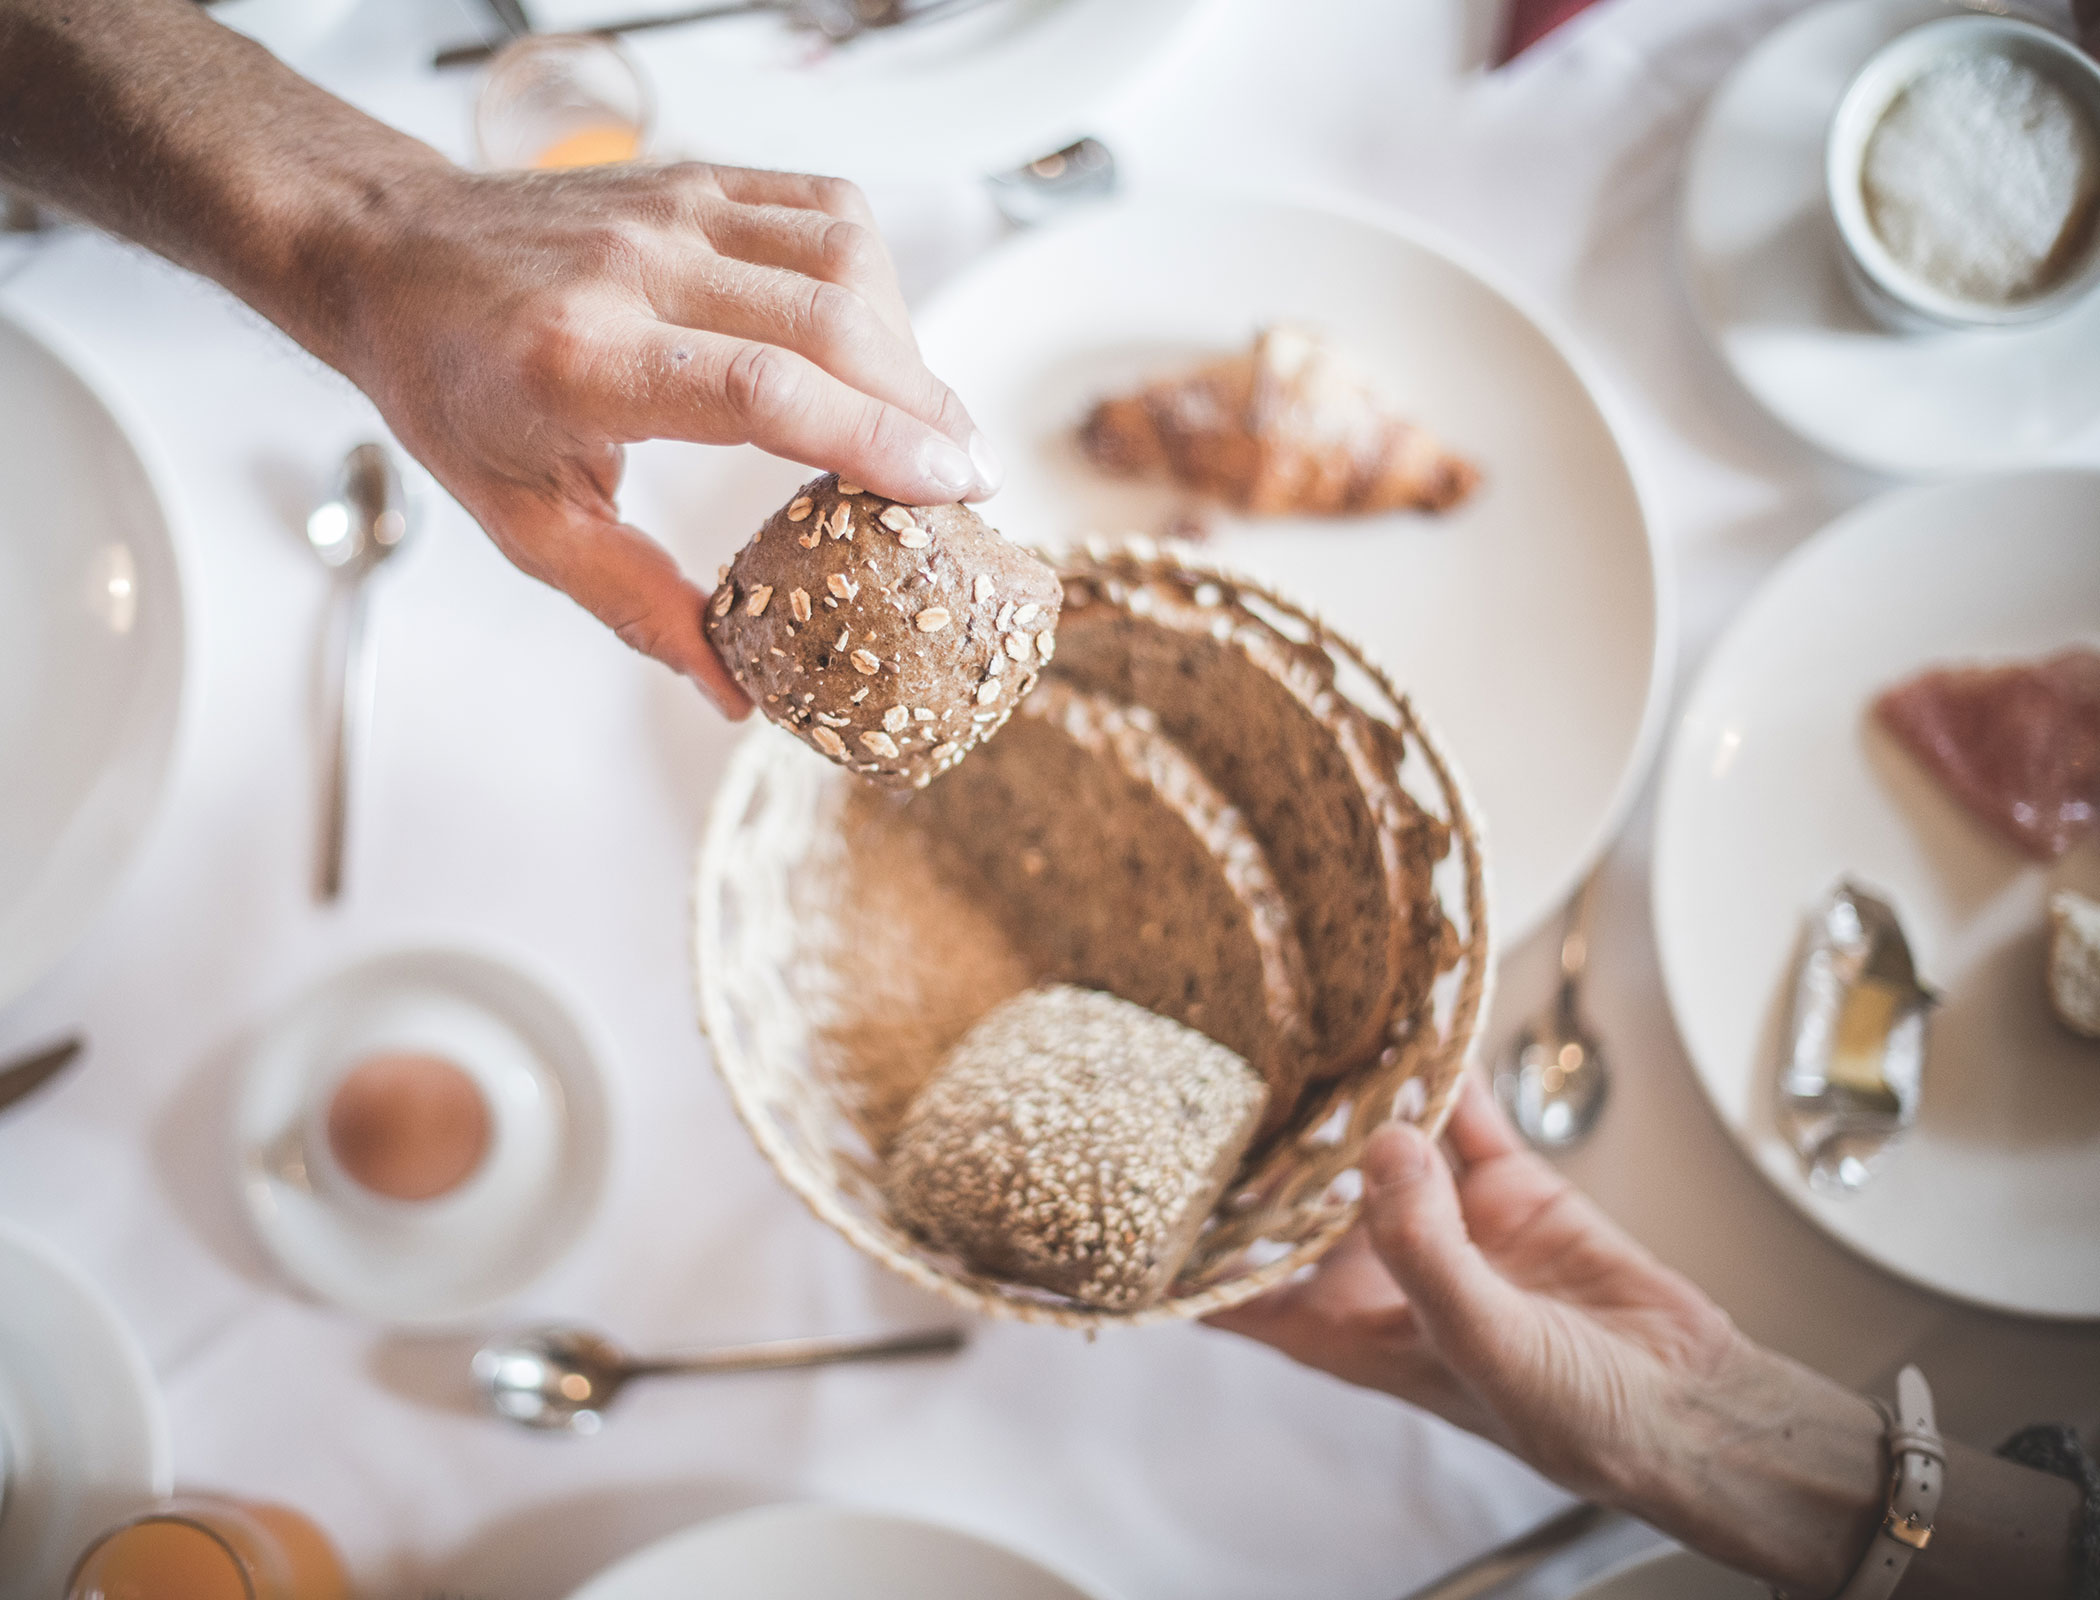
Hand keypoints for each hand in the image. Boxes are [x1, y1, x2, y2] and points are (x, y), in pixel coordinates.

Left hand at [324, 160, 998, 714]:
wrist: (393, 253)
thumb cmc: (451, 388)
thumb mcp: (524, 524)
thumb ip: (637, 606)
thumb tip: (735, 692)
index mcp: (580, 364)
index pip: (762, 391)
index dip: (874, 438)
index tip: (951, 487)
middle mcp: (633, 272)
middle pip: (829, 322)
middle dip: (923, 403)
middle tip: (968, 477)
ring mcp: (670, 211)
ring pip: (844, 256)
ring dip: (905, 343)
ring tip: (916, 419)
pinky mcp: (697, 180)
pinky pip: (826, 208)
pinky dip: (876, 277)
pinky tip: (876, 339)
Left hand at [1210, 1077, 1887, 1592]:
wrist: (1691, 1408)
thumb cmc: (1575, 1421)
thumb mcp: (1478, 1343)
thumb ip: (1422, 1246)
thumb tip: (1381, 1146)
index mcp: (1347, 1330)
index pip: (1240, 1288)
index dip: (1187, 1243)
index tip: (1137, 1182)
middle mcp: (1381, 1268)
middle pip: (1298, 1190)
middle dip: (1266, 1135)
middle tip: (1221, 1057)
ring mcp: (1442, 1219)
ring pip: (1378, 1136)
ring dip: (1354, 1087)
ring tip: (1313, 1021)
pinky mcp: (1505, 1186)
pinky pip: (1465, 1113)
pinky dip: (1445, 1069)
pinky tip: (1419, 1022)